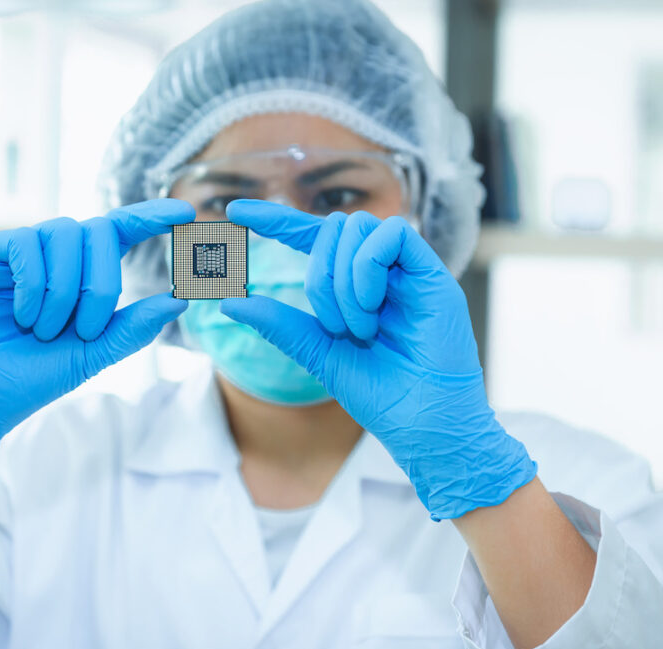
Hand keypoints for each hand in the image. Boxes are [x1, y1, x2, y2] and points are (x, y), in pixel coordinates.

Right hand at [0, 199, 194, 474]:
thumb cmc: (29, 378)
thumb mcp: (91, 354)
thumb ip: (132, 327)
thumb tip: (179, 299)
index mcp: (79, 274)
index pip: (119, 231)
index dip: (151, 216)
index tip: (186, 211)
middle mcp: (49, 256)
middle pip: (97, 231)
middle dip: (101, 283)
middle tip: (84, 329)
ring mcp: (15, 250)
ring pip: (63, 234)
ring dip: (64, 290)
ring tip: (43, 330)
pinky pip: (24, 244)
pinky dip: (33, 285)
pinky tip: (22, 316)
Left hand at [220, 200, 535, 519]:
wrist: (424, 424)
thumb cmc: (382, 395)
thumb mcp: (320, 354)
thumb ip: (282, 325)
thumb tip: (230, 302)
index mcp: (352, 285)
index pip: (311, 236)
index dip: (275, 219)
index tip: (235, 211)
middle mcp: (380, 270)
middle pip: (332, 228)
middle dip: (320, 276)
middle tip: (334, 327)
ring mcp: (407, 269)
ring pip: (358, 227)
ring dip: (344, 281)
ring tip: (360, 328)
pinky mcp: (431, 271)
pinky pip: (392, 234)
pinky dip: (369, 267)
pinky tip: (373, 305)